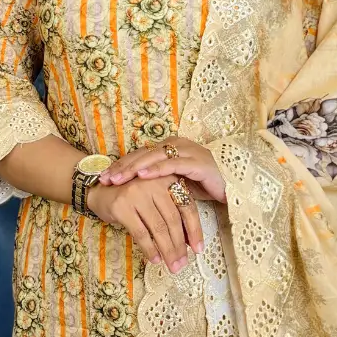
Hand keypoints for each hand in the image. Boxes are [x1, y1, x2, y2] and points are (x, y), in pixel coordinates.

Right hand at [87, 175, 203, 274]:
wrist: (100, 190)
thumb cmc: (133, 196)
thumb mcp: (156, 197)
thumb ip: (172, 211)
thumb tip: (190, 242)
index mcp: (167, 178)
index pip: (187, 206)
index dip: (195, 229)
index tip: (199, 250)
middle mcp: (154, 183)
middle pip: (173, 219)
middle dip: (180, 245)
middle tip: (183, 264)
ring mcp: (137, 193)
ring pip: (159, 228)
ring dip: (167, 250)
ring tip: (172, 266)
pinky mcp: (122, 206)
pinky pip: (141, 232)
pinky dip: (149, 248)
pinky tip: (155, 259)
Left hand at [98, 137, 226, 203]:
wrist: (233, 185)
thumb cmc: (203, 185)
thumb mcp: (175, 183)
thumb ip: (158, 182)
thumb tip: (133, 191)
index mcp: (170, 147)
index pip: (140, 154)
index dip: (122, 164)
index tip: (103, 176)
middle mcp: (177, 145)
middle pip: (143, 154)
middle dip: (122, 167)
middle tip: (104, 179)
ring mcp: (187, 151)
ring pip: (154, 157)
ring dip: (134, 168)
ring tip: (117, 178)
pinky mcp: (197, 162)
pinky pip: (172, 165)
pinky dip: (156, 169)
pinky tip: (142, 176)